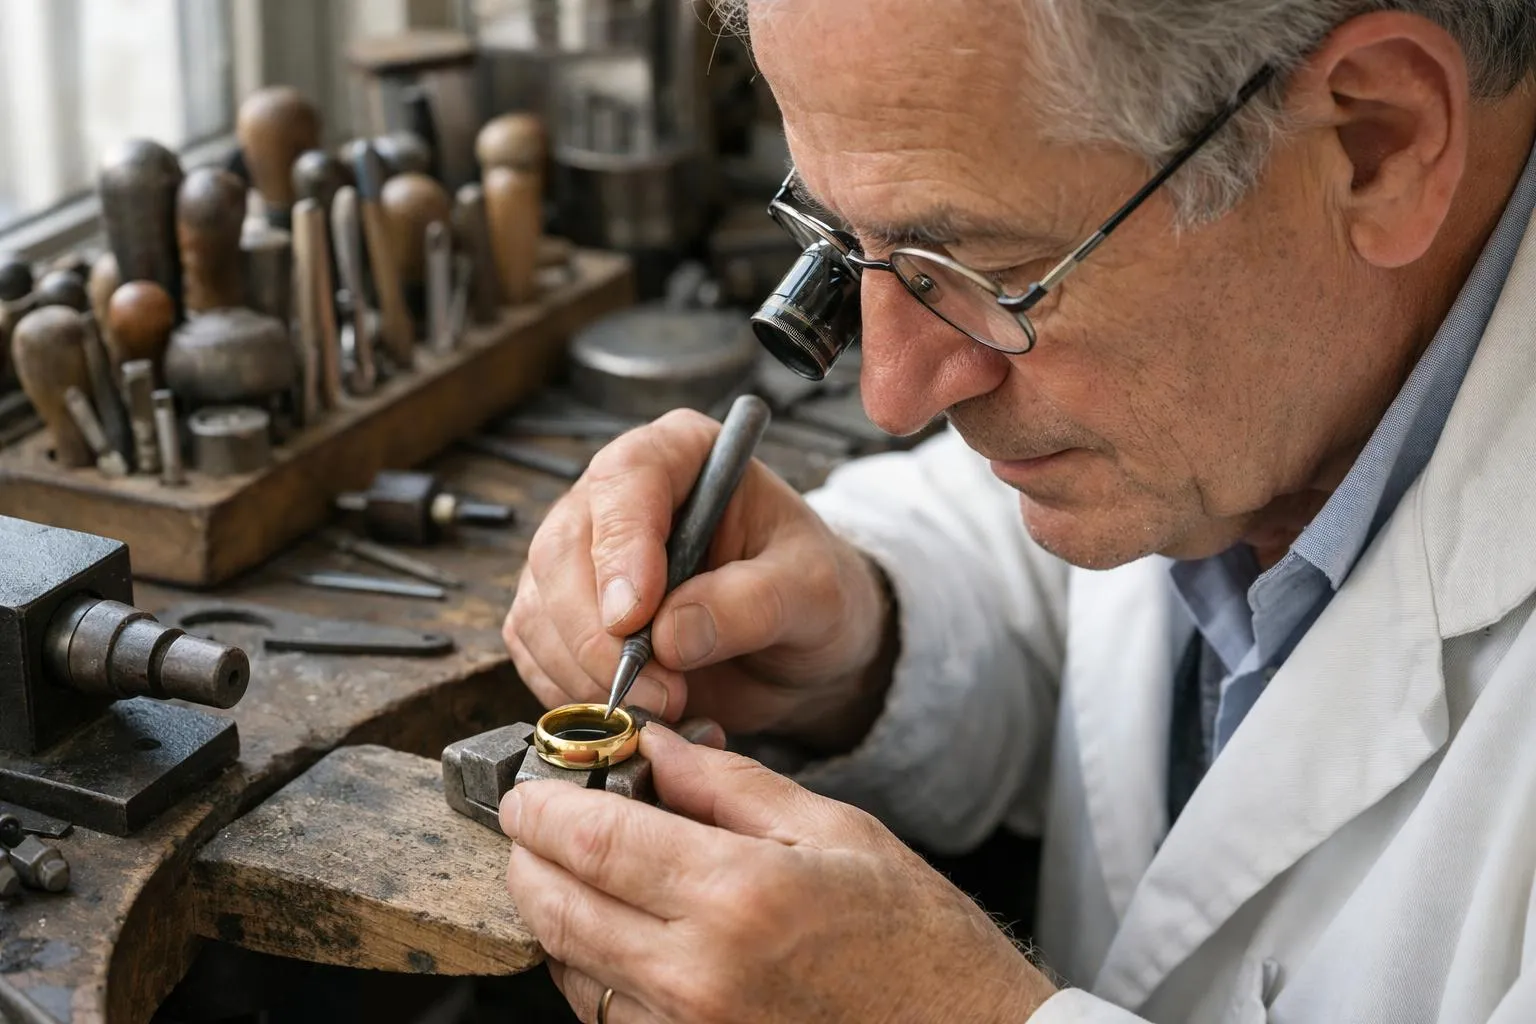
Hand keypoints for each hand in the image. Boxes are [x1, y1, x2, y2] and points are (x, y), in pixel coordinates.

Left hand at [500, 725, 1055, 1023]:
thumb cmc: (916, 941)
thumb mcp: (837, 833)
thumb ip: (732, 785)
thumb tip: (657, 746)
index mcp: (739, 896)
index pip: (596, 841)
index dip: (544, 807)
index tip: (530, 786)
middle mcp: (697, 976)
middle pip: (559, 906)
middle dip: (530, 855)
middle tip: (537, 819)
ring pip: (567, 965)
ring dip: (555, 909)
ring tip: (580, 867)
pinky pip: (602, 1016)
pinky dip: (588, 967)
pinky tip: (614, 931)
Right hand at [503, 409, 894, 748]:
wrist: (799, 647)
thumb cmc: (810, 594)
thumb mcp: (812, 592)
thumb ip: (751, 603)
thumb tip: (670, 634)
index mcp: (683, 454)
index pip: (628, 479)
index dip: (621, 548)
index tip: (635, 617)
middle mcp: (618, 496)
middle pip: (563, 550)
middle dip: (599, 635)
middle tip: (660, 692)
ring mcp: (581, 554)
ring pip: (540, 608)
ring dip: (587, 674)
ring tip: (664, 707)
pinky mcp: (562, 614)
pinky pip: (535, 652)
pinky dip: (574, 692)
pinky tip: (634, 712)